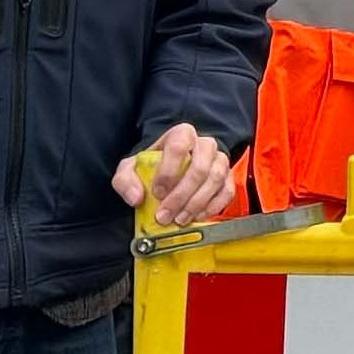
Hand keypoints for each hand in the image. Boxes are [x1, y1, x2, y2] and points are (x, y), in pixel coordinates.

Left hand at [117, 123, 234, 224]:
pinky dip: (213, 207)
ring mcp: (220, 161)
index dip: (169, 171)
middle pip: (199, 167)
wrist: (170, 173)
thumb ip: (125, 181)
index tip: (157, 193)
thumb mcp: (130, 170)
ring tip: (179, 219)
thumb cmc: (151, 168)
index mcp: (181, 134)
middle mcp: (205, 144)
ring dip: (196, 204)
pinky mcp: (228, 178)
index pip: (179, 146)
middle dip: (182, 195)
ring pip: (215, 180)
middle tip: (166, 215)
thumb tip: (136, 197)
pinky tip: (197, 217)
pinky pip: (227, 192)